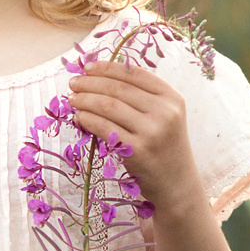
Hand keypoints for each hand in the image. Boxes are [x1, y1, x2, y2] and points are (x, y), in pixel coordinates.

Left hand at [66, 61, 203, 215]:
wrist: (177, 184)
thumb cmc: (164, 147)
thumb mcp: (164, 116)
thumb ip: (142, 97)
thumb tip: (100, 77)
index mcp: (172, 97)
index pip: (135, 74)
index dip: (108, 67)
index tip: (87, 66)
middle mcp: (165, 111)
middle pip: (118, 88)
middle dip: (91, 82)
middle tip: (73, 83)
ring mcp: (152, 131)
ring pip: (109, 106)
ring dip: (85, 100)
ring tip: (72, 99)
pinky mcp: (138, 150)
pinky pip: (104, 128)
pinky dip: (88, 119)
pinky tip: (79, 117)